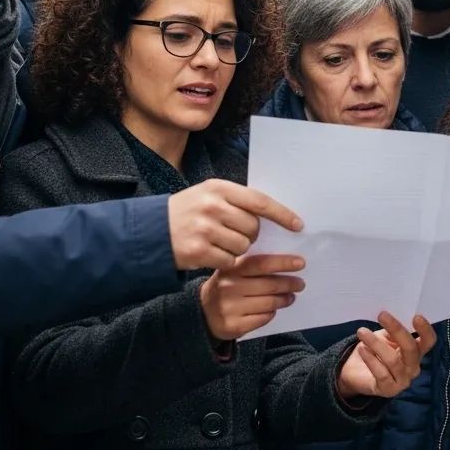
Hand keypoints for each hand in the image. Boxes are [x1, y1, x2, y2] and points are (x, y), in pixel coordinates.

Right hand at [167, 179, 302, 270]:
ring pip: (243, 246)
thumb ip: (237, 200)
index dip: (282, 214)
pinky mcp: (198, 251)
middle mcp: (212, 206)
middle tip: (233, 232)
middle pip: (253, 227)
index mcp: (219, 188)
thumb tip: (272, 213)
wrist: (151, 231)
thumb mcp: (209, 195)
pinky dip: (224, 260)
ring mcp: (204, 229)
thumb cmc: (187, 211)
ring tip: (218, 241)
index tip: (298, 225)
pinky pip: (229, 260)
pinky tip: (210, 253)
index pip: (259, 201)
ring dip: (237, 248)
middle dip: (250, 234)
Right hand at [199, 251, 305, 340]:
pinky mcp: (234, 326)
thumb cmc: (226, 287)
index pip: (262, 264)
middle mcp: (228, 287)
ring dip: (284, 300)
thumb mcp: (233, 271)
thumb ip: (253, 265)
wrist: (202, 313)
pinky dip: (272, 313)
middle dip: (289, 284)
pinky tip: (274, 309)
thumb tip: (288, 262)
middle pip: (269, 285)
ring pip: (269, 303)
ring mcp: (230, 308)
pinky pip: (263, 318)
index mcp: (231, 269)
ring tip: (290, 297)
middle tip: (300, 284)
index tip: (301, 263)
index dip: (283, 263)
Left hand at [337, 312, 436, 399]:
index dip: (425, 330)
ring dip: (376, 343)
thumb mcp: (386, 336)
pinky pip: (381, 373)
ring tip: (362, 332)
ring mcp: (403, 381)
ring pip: (393, 360)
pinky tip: (362, 350)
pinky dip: (370, 359)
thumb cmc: (376, 350)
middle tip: (381, 315)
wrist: (356, 371)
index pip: (428, 341)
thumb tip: (391, 316)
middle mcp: (413, 367)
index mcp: (417, 351)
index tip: (416, 317)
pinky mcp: (389, 390)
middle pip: (411, 348)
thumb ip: (392, 330)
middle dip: (397, 330)